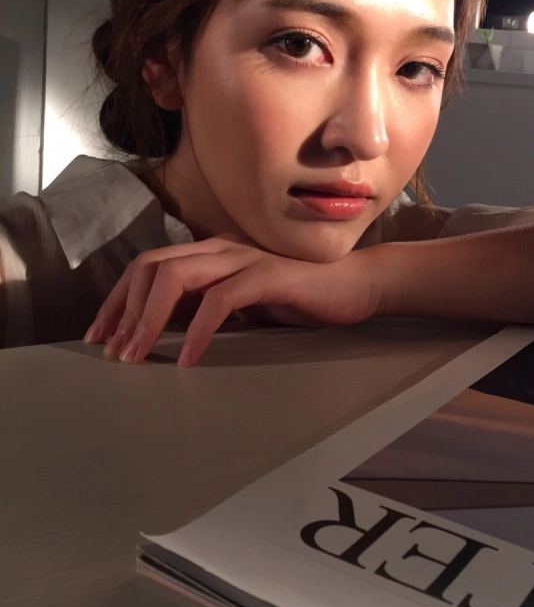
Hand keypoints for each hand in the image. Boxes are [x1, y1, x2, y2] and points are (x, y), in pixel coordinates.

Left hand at [82, 234, 380, 365]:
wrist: (355, 285)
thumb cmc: (300, 297)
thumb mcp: (242, 304)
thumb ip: (205, 307)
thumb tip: (161, 331)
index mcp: (211, 253)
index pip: (149, 266)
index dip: (119, 300)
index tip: (103, 337)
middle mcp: (221, 248)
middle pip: (152, 267)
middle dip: (124, 310)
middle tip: (112, 352)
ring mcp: (244, 259)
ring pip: (177, 277)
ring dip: (149, 319)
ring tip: (137, 356)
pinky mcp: (268, 276)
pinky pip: (220, 300)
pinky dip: (197, 330)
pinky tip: (188, 358)